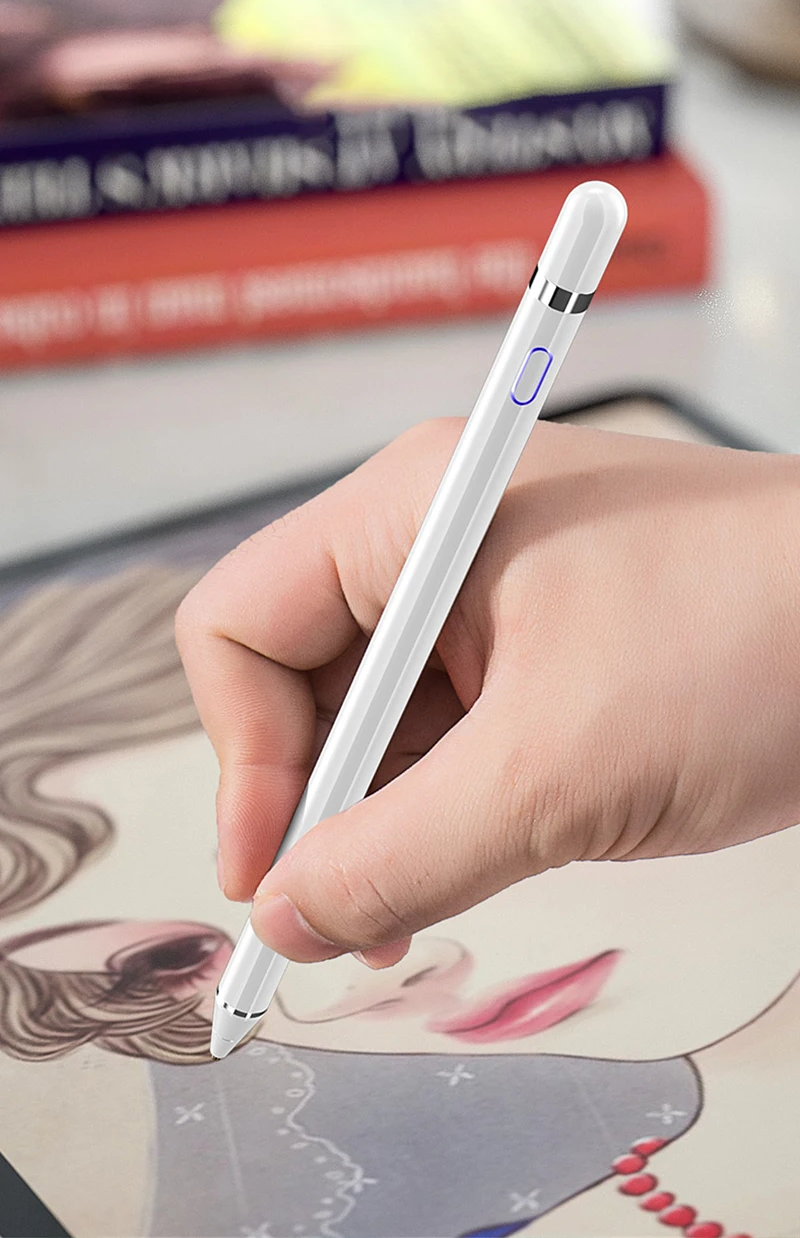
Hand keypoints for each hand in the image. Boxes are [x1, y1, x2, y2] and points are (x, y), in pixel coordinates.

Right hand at [176, 418, 799, 969]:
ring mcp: (491, 586)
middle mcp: (436, 535)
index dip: (243, 757)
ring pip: (375, 713)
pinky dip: (443, 804)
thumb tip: (289, 920)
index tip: (280, 876)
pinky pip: (448, 726)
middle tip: (343, 920)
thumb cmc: (752, 638)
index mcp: (412, 510)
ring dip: (380, 816)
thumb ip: (400, 856)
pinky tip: (471, 863)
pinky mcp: (542, 640)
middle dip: (314, 802)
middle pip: (299, 675)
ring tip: (414, 908)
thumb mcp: (554, 772)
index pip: (243, 623)